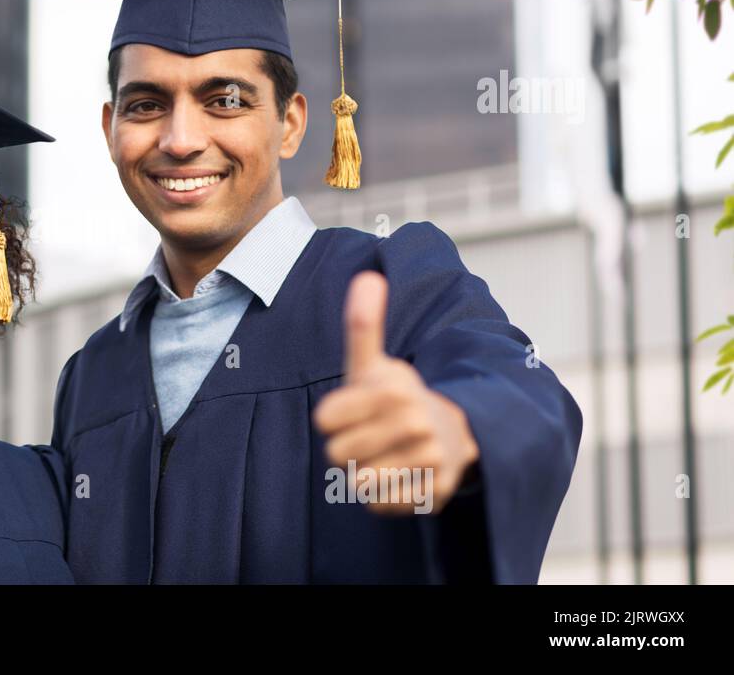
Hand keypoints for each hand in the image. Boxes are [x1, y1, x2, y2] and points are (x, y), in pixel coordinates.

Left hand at [312, 271, 479, 514]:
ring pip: (358, 481)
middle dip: (346, 447)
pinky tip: (397, 476)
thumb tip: (368, 276)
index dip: (332, 418)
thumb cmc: (396, 397)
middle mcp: (413, 421)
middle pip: (337, 453)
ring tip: (384, 455)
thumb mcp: (375, 362)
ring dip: (363, 472)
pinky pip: (380, 504)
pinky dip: (381, 496)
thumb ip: (363, 325)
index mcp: (391, 387)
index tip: (351, 410)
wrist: (455, 431)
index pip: (325, 419)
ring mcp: (428, 458)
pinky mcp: (434, 491)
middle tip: (370, 435)